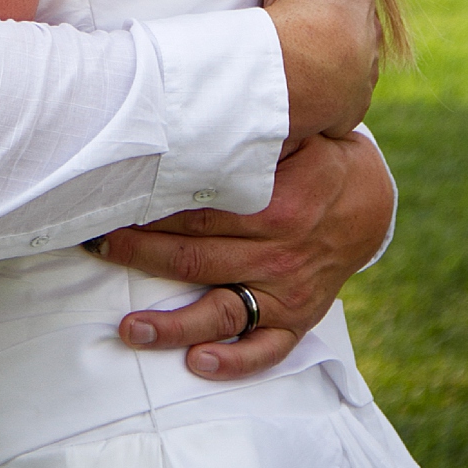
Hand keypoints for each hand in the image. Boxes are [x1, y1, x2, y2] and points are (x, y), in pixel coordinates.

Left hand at [104, 129, 393, 377]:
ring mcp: (287, 290)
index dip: (150, 212)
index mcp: (273, 206)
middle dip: (139, 256)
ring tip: (129, 330)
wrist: (370, 199)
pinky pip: (266, 349)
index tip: (110, 207)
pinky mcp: (298, 317)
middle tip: (96, 249)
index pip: (197, 213)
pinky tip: (198, 363)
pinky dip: (234, 361)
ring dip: (172, 324)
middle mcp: (278, 252)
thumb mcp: (291, 134)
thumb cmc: (314, 158)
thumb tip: (194, 104)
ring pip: (221, 312)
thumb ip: (248, 132)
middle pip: (195, 259)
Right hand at [260, 0, 379, 139]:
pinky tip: (288, 83)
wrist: (308, 66)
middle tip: (275, 12)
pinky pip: (328, 91)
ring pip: (335, 52)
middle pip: (336, 10)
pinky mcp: (347, 103)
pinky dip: (312, 87)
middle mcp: (367, 26)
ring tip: (277, 51)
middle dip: (312, 11)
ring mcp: (359, 67)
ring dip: (312, 52)